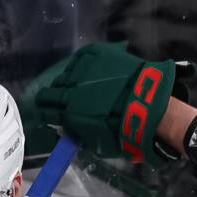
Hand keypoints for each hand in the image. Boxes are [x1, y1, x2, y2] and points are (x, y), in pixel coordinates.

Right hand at [31, 42, 190, 166]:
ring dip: (68, 80)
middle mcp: (71, 88)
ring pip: (65, 73)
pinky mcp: (97, 53)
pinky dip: (81, 64)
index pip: (48, 111)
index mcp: (70, 112)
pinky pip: (81, 57)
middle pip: (51, 91)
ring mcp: (83, 69)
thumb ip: (79, 134)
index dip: (48, 113)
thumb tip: (67, 129)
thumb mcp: (98, 143)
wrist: (148, 103)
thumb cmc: (125, 130)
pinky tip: (86, 70)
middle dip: (52, 97)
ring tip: (76, 84)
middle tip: (59, 100)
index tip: (50, 113)